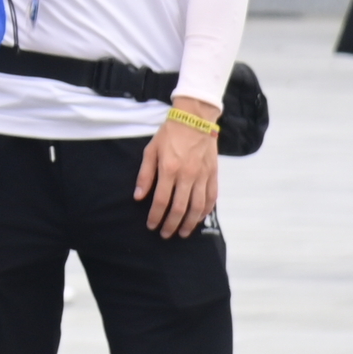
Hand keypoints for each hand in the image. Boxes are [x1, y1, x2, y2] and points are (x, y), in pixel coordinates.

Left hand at [134, 111, 220, 238]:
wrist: (195, 119)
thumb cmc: (169, 134)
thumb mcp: (150, 151)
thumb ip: (145, 175)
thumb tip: (138, 197)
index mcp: (169, 170)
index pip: (161, 200)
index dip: (156, 216)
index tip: (151, 226)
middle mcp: (187, 175)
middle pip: (180, 208)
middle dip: (172, 224)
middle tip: (166, 234)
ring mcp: (203, 176)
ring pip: (198, 206)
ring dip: (190, 223)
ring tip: (183, 232)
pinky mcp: (213, 174)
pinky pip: (212, 197)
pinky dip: (206, 210)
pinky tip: (200, 217)